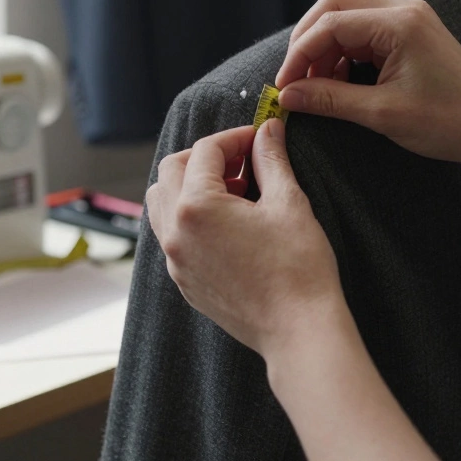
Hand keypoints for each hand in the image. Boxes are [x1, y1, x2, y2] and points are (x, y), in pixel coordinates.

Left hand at [145, 120, 344, 358]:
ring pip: (162, 203)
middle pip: (172, 171)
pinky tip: (229, 224)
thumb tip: (267, 130)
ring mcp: (175, 260)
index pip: (205, 151)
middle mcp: (175, 232)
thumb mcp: (288, 203)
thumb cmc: (297, 268)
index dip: (235, 138)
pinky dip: (190, 218)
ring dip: (190, 186)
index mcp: (196, 207)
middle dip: (205, 157)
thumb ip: (271, 160)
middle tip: (243, 162)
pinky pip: (172, 236)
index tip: (259, 139)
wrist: (297, 330)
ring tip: (234, 193)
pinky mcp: (184, 281)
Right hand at [275, 0, 460, 171]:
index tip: (284, 87)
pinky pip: (364, 30)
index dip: (299, 55)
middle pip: (334, 5)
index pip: (331, 23)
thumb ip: (329, 100)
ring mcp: (409, 18)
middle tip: (293, 79)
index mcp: (399, 23)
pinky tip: (339, 82)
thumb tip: (287, 96)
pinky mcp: (411, 32)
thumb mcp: (382, 114)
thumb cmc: (448, 123)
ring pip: (347, 15)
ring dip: (325, 47)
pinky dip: (344, 52)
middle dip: (307, 41)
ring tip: (316, 86)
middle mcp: (404, 10)